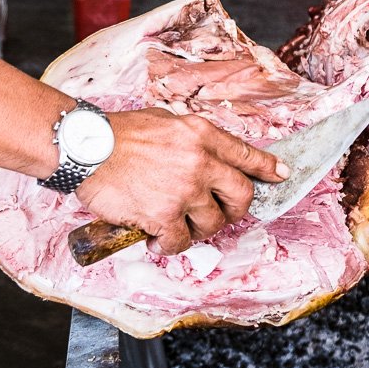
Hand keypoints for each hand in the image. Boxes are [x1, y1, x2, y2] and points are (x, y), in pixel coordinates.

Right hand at [75, 108, 287, 255]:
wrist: (87, 148)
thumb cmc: (119, 134)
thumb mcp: (165, 121)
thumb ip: (191, 139)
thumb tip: (206, 155)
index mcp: (201, 134)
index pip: (246, 154)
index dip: (267, 168)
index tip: (281, 176)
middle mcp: (200, 161)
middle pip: (241, 195)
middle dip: (235, 210)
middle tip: (219, 215)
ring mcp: (184, 190)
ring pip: (213, 223)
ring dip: (198, 230)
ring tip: (178, 227)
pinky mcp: (164, 216)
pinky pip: (181, 242)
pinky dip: (170, 246)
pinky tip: (157, 240)